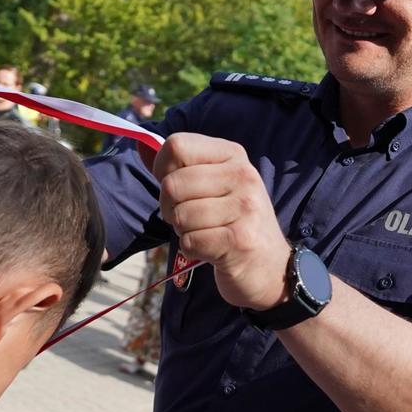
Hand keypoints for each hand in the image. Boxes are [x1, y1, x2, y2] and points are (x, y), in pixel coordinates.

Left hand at [153, 132, 289, 310]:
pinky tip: (211, 248)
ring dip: (183, 230)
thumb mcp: (215, 184)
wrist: (271, 266)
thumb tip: (140, 145)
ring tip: (205, 232)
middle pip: (172, 183)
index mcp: (233, 154)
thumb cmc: (233, 222)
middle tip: (188, 217)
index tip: (176, 187)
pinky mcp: (240, 240)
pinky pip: (190, 241)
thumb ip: (180, 165)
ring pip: (179, 215)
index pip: (177, 145)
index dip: (163, 169)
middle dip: (169, 207)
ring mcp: (245, 207)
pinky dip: (192, 248)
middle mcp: (243, 175)